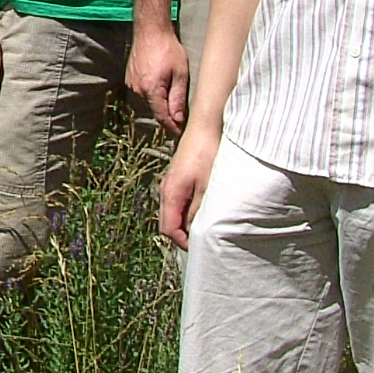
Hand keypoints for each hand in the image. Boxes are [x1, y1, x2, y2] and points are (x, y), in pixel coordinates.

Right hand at [127, 22, 191, 133]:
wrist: (150, 30)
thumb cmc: (168, 48)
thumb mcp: (180, 73)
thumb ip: (178, 98)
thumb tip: (178, 119)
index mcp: (151, 90)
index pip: (162, 117)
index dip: (172, 127)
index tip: (181, 133)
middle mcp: (138, 89)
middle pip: (155, 110)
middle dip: (167, 115)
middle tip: (181, 118)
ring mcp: (132, 83)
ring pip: (148, 101)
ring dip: (159, 102)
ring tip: (172, 99)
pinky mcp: (129, 77)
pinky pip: (142, 91)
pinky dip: (152, 92)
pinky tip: (161, 84)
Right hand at [158, 127, 222, 248]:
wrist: (206, 126)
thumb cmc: (208, 154)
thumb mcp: (208, 187)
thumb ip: (199, 211)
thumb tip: (195, 230)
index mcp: (170, 194)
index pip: (168, 228)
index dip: (182, 242)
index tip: (199, 246)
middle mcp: (166, 189)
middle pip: (167, 221)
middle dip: (183, 234)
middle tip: (204, 239)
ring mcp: (170, 183)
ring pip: (172, 211)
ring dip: (185, 222)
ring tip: (205, 225)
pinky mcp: (177, 177)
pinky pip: (177, 201)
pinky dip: (187, 210)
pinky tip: (203, 208)